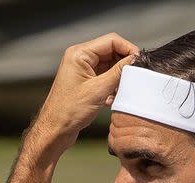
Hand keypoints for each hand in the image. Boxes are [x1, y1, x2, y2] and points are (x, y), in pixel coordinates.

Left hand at [33, 33, 138, 149]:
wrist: (55, 130)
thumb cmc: (69, 111)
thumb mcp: (98, 90)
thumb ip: (118, 73)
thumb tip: (135, 60)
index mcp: (80, 54)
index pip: (111, 41)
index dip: (128, 49)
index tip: (140, 61)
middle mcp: (80, 58)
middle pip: (112, 52)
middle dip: (124, 65)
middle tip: (134, 77)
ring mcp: (83, 70)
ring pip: (110, 66)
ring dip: (119, 78)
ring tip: (121, 91)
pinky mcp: (86, 83)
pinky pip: (105, 78)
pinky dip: (112, 86)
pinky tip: (112, 99)